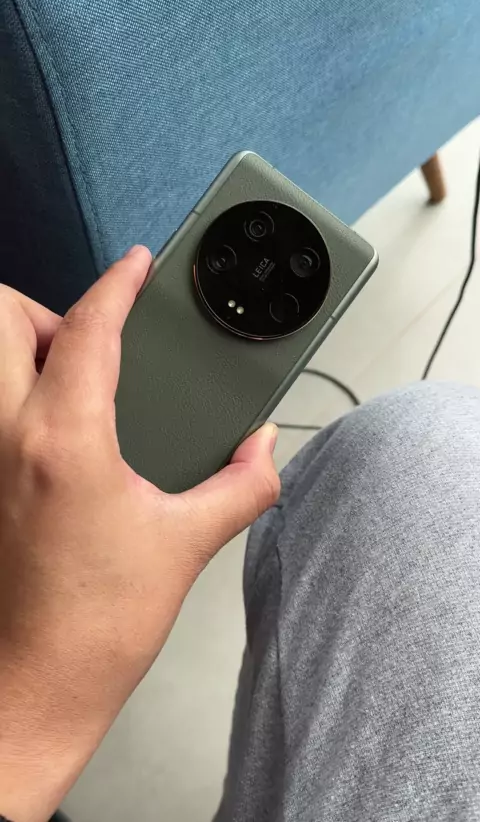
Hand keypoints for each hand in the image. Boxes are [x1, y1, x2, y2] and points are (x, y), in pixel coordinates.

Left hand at [0, 246, 278, 821]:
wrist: (35, 687)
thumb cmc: (97, 626)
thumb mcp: (187, 545)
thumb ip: (242, 486)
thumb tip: (265, 450)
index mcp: (65, 440)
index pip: (88, 328)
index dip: (117, 284)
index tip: (136, 267)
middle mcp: (8, 437)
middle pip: (0, 318)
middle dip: (44, 308)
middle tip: (92, 339)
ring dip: (23, 345)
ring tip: (74, 375)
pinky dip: (18, 388)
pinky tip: (60, 427)